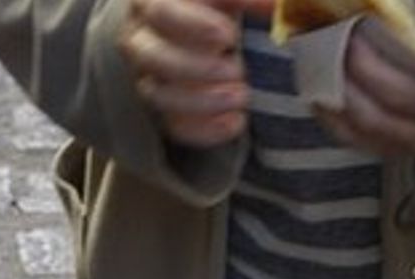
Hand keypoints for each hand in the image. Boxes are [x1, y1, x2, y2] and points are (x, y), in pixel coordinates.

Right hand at [119, 0, 270, 146]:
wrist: (200, 32)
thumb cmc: (212, 6)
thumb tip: (276, 7)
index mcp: (149, 2)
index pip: (160, 12)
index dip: (195, 25)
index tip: (229, 36)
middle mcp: (138, 40)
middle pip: (153, 58)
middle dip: (197, 67)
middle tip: (237, 69)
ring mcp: (146, 77)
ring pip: (159, 96)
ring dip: (203, 101)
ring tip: (242, 95)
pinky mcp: (160, 109)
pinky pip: (174, 127)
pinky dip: (206, 130)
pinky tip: (237, 122)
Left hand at [316, 10, 414, 157]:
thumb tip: (377, 17)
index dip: (378, 70)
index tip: (354, 40)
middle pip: (380, 118)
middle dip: (348, 83)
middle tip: (327, 50)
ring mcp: (413, 147)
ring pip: (362, 134)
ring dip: (334, 102)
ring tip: (316, 69)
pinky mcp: (393, 151)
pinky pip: (355, 140)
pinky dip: (333, 117)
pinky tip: (320, 91)